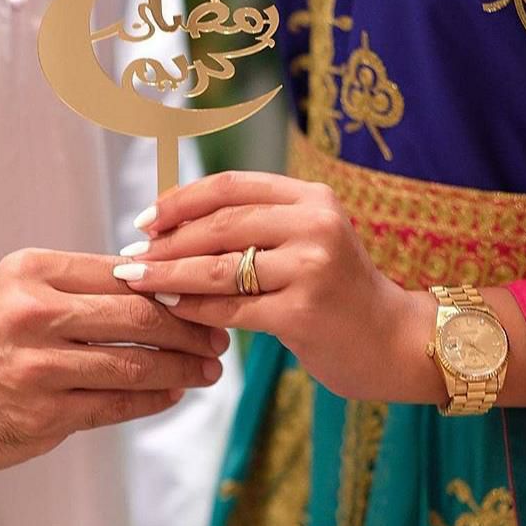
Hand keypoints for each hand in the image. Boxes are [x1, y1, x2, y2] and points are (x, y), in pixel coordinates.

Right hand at [0, 248, 228, 472]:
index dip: (172, 287)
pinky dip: (154, 399)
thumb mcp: (27, 288)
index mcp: (33, 271)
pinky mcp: (44, 413)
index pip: (123, 273)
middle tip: (217, 338)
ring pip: (133, 365)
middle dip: (189, 329)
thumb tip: (165, 283)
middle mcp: (33, 314)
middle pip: (137, 318)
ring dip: (181, 368)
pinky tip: (174, 393)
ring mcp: (38, 366)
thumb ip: (89, 283)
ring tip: (207, 370)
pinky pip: (117, 404)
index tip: (202, 298)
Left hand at [114, 172, 438, 402]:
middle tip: (131, 256)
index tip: (145, 218)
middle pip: (219, 225)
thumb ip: (255, 225)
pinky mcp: (304, 312)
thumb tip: (172, 226)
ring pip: (218, 268)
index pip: (230, 186)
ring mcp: (312, 267)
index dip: (180, 199)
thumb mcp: (307, 239)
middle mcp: (315, 224)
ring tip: (137, 281)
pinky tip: (172, 311)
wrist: (394, 339)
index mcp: (311, 198)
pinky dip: (195, 310)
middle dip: (165, 241)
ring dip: (169, 276)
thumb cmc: (338, 289)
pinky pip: (230, 309)